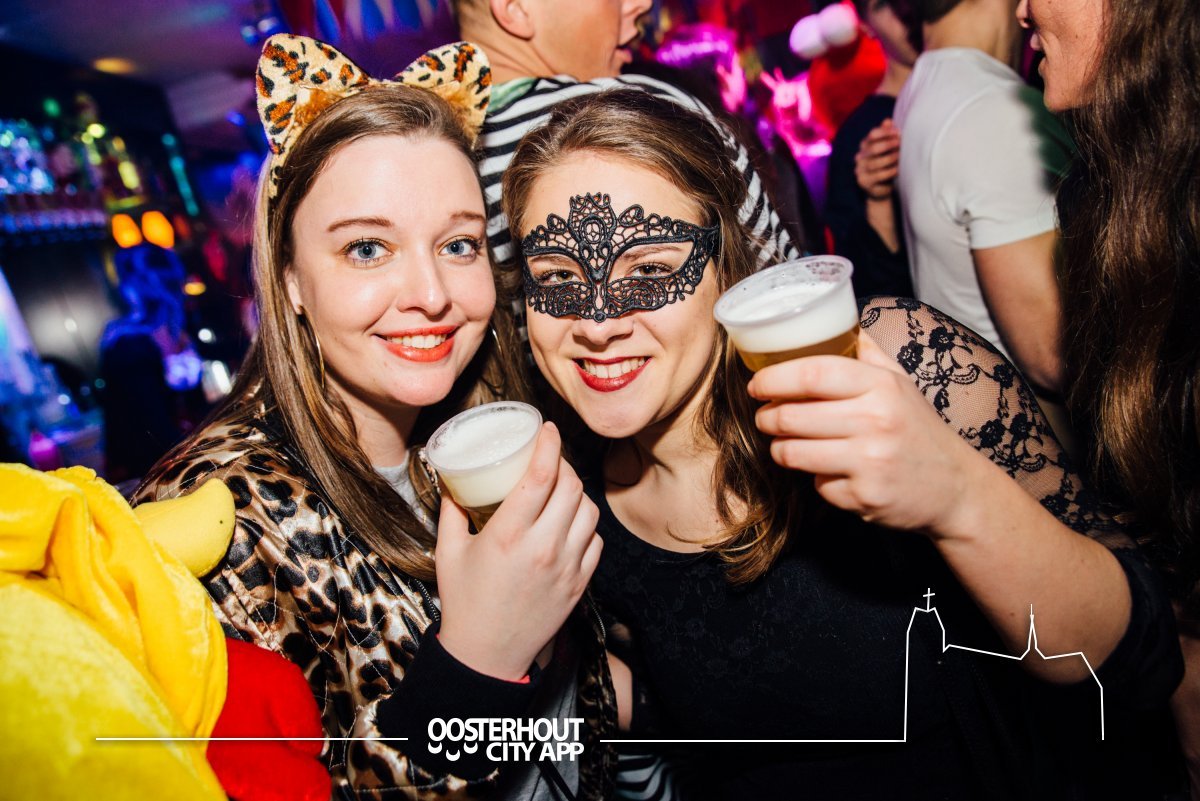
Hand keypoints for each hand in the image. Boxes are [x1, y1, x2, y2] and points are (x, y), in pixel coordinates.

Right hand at [435, 423, 601, 680]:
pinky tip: (569, 522)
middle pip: (571, 487)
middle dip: (563, 465)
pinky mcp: (580, 584)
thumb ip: (451, 512)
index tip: (548, 428)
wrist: (487, 657)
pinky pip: (595, 540)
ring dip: (576, 493)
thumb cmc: (464, 603)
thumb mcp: (448, 552)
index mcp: (508, 535)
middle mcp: (543, 548)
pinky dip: (585, 525)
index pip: (541, 476)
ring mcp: (566, 567)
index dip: (549, 445)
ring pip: (589, 511)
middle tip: (551, 459)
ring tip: (561, 489)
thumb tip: (454, 481)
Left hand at [749, 330, 981, 533]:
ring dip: (780, 449)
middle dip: (767, 418)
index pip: (812, 374)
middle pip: (792, 416)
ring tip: (785, 443)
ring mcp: (870, 462)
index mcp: (881, 386)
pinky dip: (817, 481)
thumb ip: (869, 354)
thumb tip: (840, 318)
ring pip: (793, 454)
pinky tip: (830, 472)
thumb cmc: (919, 430)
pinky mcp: (865, 497)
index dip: (773, 379)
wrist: (956, 488)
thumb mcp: (901, 384)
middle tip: (765, 417)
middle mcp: (875, 422)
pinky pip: (818, 487)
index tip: (756, 385)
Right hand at [854, 119, 900, 199]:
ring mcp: (860, 170)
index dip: (885, 132)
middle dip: (888, 144)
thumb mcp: (887, 148)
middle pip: (873, 148)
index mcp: (865, 145)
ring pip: (874, 163)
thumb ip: (886, 134)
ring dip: (890, 158)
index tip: (898, 132)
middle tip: (900, 143)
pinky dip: (889, 172)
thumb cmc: (886, 164)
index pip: (872, 135)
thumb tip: (888, 121)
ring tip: (900, 156)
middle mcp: (860, 157)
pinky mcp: (864, 183)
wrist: (880, 187)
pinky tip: (898, 169)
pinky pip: (877, 176)